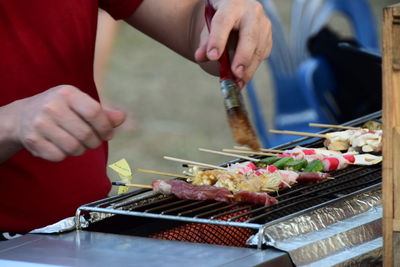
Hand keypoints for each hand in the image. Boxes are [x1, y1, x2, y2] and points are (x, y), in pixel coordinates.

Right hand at [9, 85, 124, 161]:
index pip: (94, 112)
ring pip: (73, 147)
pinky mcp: (32, 140)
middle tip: (93, 141)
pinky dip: (65, 155)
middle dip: (94, 142)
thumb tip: (122, 117)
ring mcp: (40, 123)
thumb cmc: (61, 109)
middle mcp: (51, 106)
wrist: (22, 116)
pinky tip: (61, 147)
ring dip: (81, 150)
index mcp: (67, 93)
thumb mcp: (80, 104)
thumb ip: (102, 112)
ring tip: (77, 143)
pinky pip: (59, 156)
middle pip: (86, 134)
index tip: (108, 134)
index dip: (105, 127)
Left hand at [194, 0, 271, 87]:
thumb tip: (201, 57)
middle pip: (249, 36)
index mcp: (232, 4)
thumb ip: (204, 43)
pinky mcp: (268, 37)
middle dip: (242, 56)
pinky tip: (243, 79)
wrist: (234, 16)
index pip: (224, 21)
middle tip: (235, 74)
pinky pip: (262, 55)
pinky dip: (252, 69)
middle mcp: (251, 11)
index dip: (218, 39)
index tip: (211, 57)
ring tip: (237, 83)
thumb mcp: (209, 27)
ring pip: (258, 49)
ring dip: (248, 69)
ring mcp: (263, 24)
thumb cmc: (219, 22)